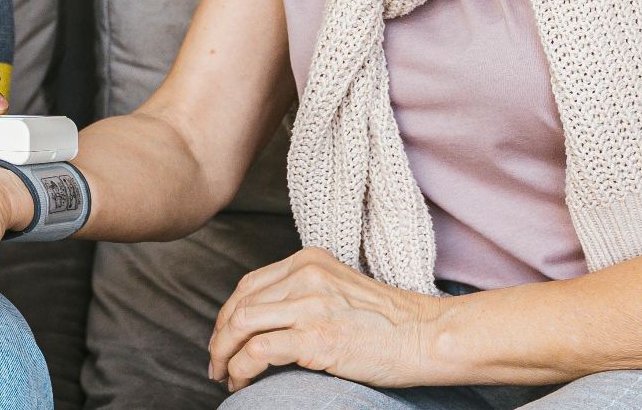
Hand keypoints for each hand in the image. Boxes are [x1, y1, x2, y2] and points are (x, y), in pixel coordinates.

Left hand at [207, 247, 443, 392]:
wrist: (425, 335)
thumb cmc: (387, 321)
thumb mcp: (338, 289)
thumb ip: (303, 293)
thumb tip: (264, 322)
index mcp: (308, 260)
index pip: (248, 285)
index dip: (227, 314)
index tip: (222, 338)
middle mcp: (304, 275)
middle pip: (239, 304)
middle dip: (219, 337)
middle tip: (216, 362)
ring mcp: (309, 305)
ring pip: (241, 326)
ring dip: (224, 355)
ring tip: (225, 375)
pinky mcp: (315, 336)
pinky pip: (258, 351)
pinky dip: (241, 368)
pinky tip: (242, 381)